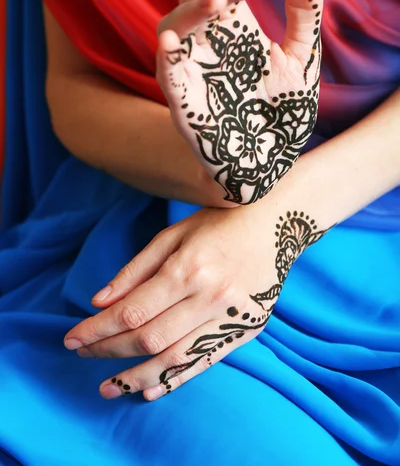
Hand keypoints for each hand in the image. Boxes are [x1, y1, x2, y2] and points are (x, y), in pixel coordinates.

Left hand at [64, 200, 328, 401]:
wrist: (278, 223)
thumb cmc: (220, 221)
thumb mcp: (174, 234)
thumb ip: (136, 269)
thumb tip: (99, 302)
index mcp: (189, 267)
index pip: (133, 311)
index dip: (98, 329)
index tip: (73, 338)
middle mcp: (210, 296)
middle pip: (149, 337)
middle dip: (109, 350)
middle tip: (82, 354)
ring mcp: (232, 316)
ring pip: (175, 358)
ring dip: (136, 377)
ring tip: (108, 387)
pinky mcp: (247, 329)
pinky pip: (206, 362)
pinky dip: (175, 379)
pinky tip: (149, 389)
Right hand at [156, 0, 323, 204]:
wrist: (271, 162)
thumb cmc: (282, 111)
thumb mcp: (300, 57)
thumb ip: (303, 12)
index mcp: (233, 29)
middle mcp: (207, 43)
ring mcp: (191, 68)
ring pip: (174, 24)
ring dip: (194, 11)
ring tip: (222, 3)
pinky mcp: (181, 99)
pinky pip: (164, 71)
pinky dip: (166, 54)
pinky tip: (174, 41)